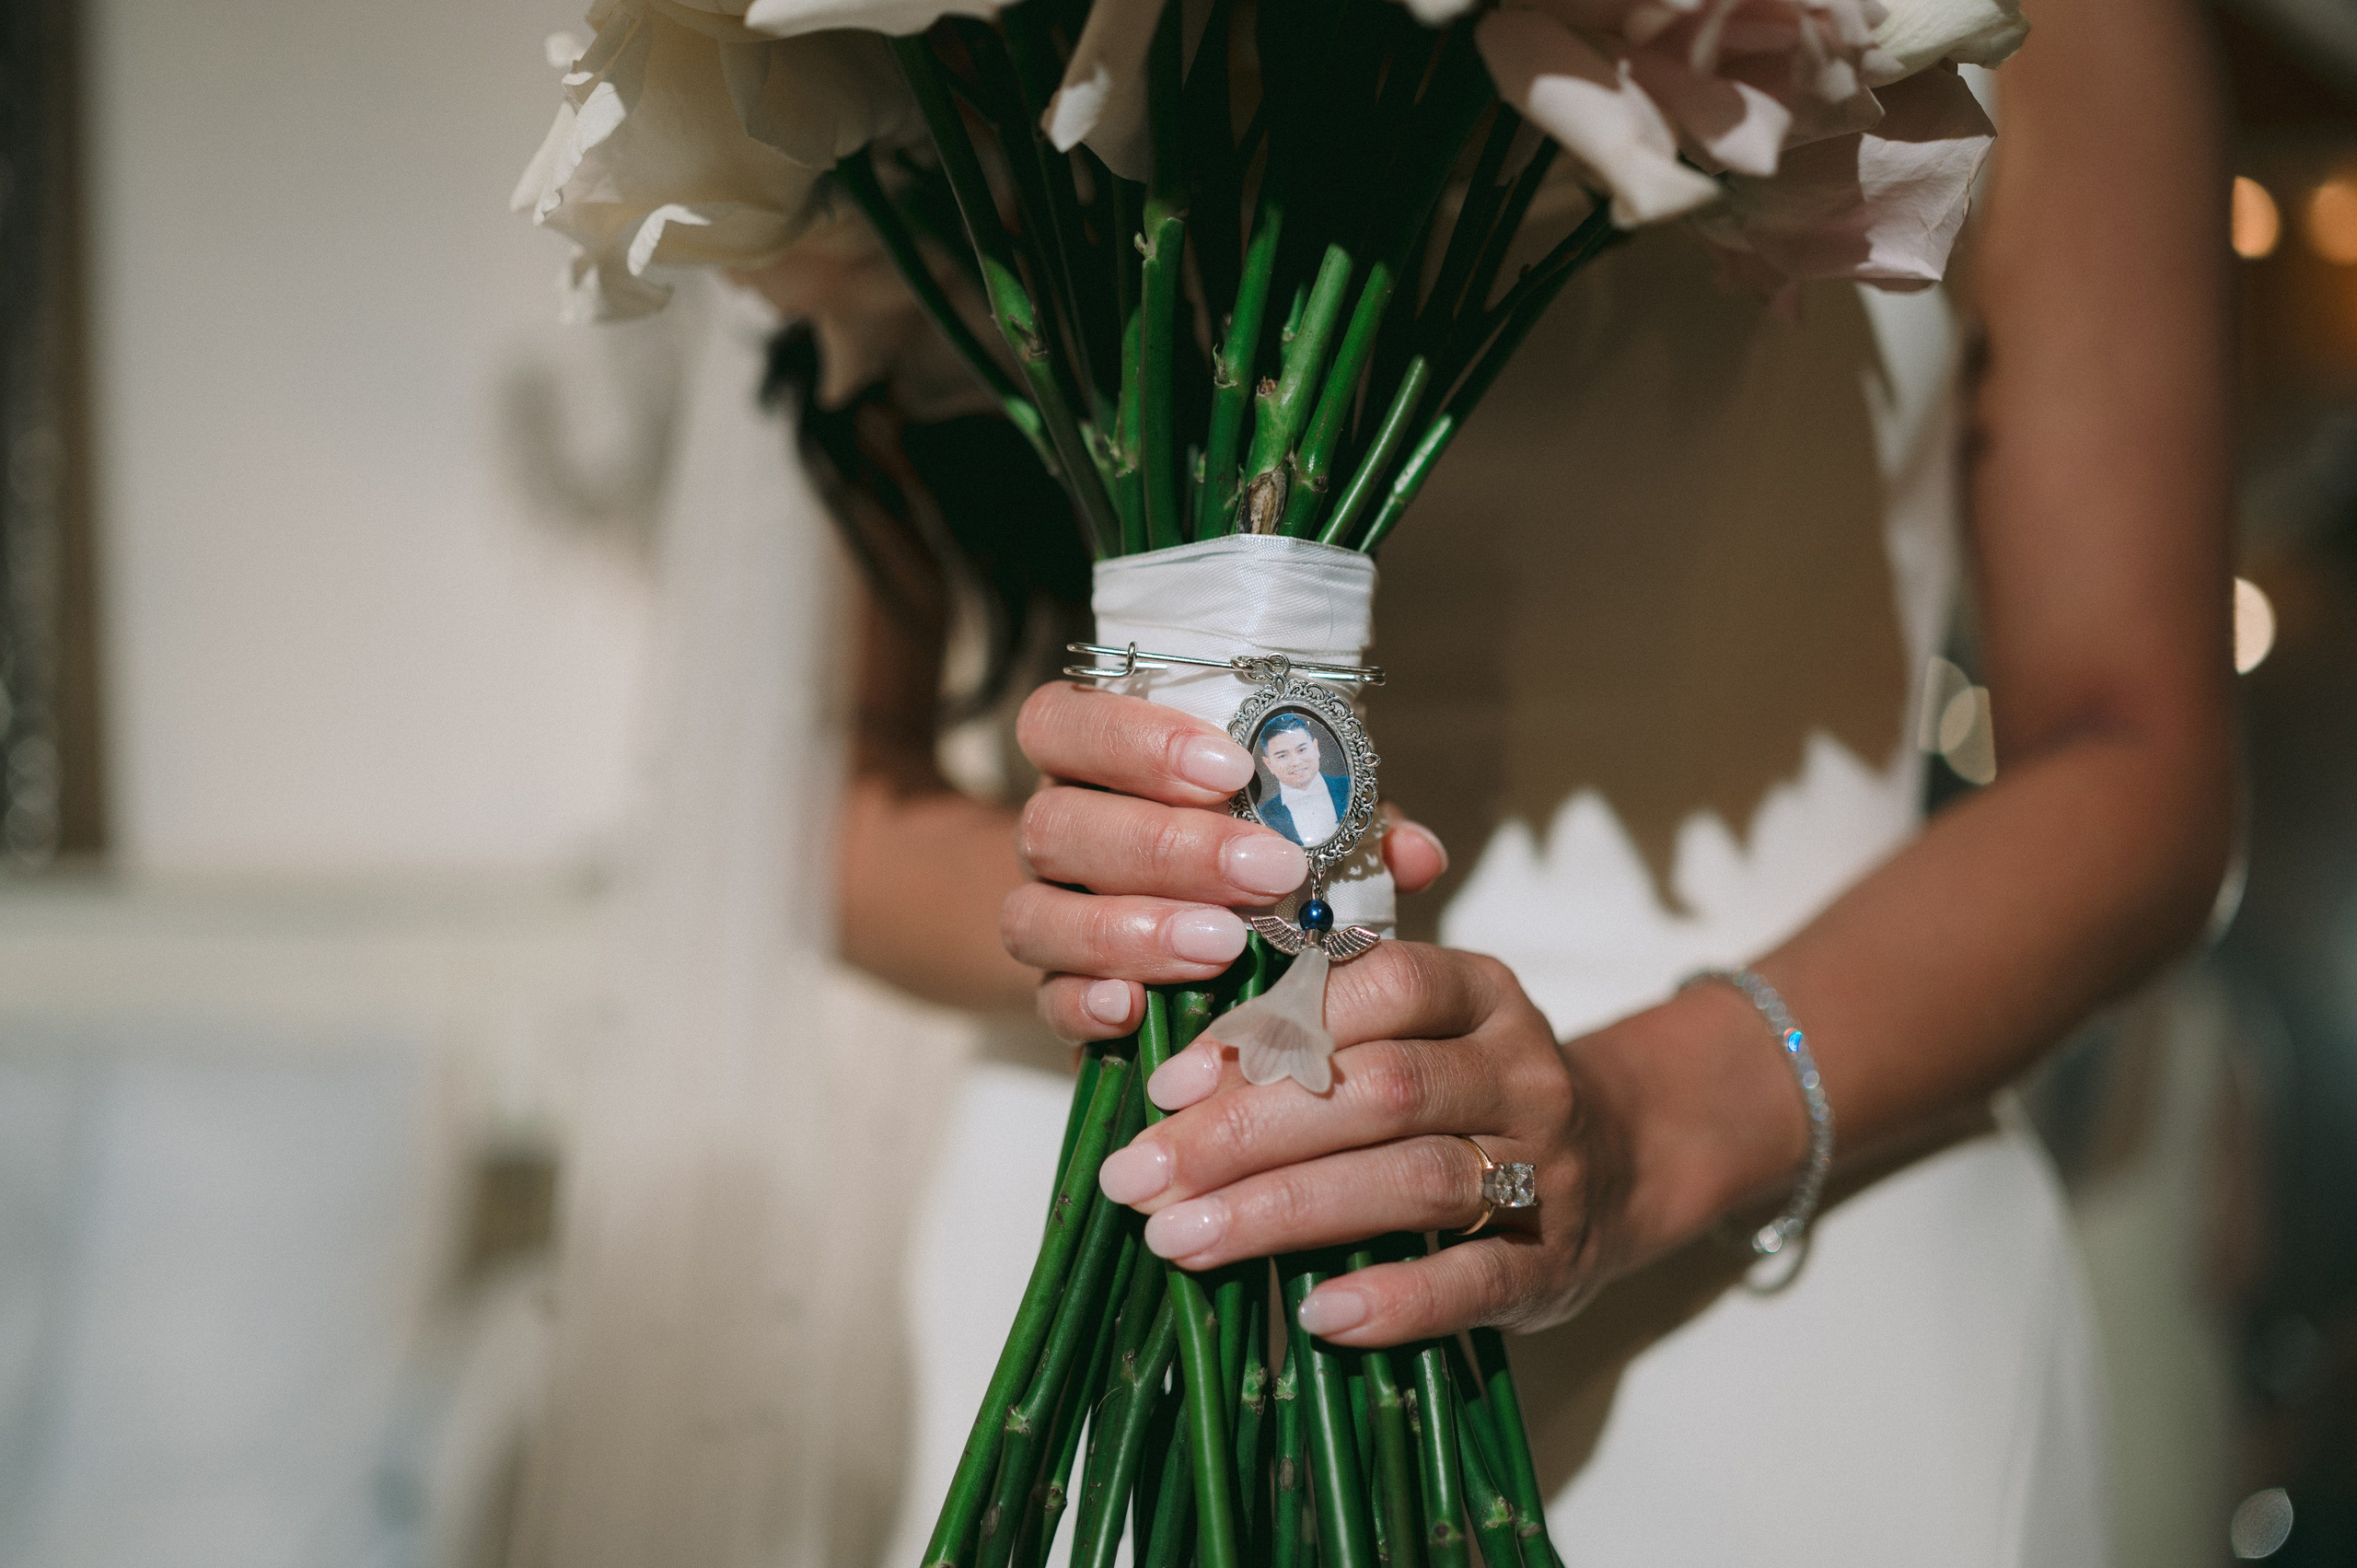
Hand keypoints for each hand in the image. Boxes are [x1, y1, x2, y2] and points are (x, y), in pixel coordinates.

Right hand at [1007, 681, 1447, 1039]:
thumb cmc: (1253, 854)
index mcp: (1097, 763)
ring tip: (1221, 947)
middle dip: (1166, 847)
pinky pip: (1043, 1001)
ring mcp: (1046, 914)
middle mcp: (1057, 832)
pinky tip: (1133, 1009)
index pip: (1065, 722)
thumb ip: (1350, 826)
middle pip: (1056, 822)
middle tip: (1263, 872)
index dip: (1136, 740)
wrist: (1192, 946)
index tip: (1234, 768)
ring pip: (1035, 914)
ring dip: (1131, 929)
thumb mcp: (1306, 827)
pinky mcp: (1053, 996)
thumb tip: (1415, 853)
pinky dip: (1084, 1005)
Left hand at [1094, 940, 1634, 1345]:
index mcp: (1479, 992)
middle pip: (1380, 1089)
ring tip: (1184, 1240)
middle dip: (1245, 1133)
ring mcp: (1546, 1167)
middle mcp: (1519, 1069)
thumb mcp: (1419, 1029)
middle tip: (1140, 1177)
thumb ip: (1319, 1029)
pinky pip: (1476, 1280)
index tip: (1167, 1083)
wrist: (1626, 1163)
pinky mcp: (1555, 1263)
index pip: (1379, 986)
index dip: (1270, 1027)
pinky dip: (1396, 1298)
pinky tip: (1317, 1313)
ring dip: (1287, 1210)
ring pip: (1414, 1179)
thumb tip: (1173, 1075)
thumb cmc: (1471, 1091)